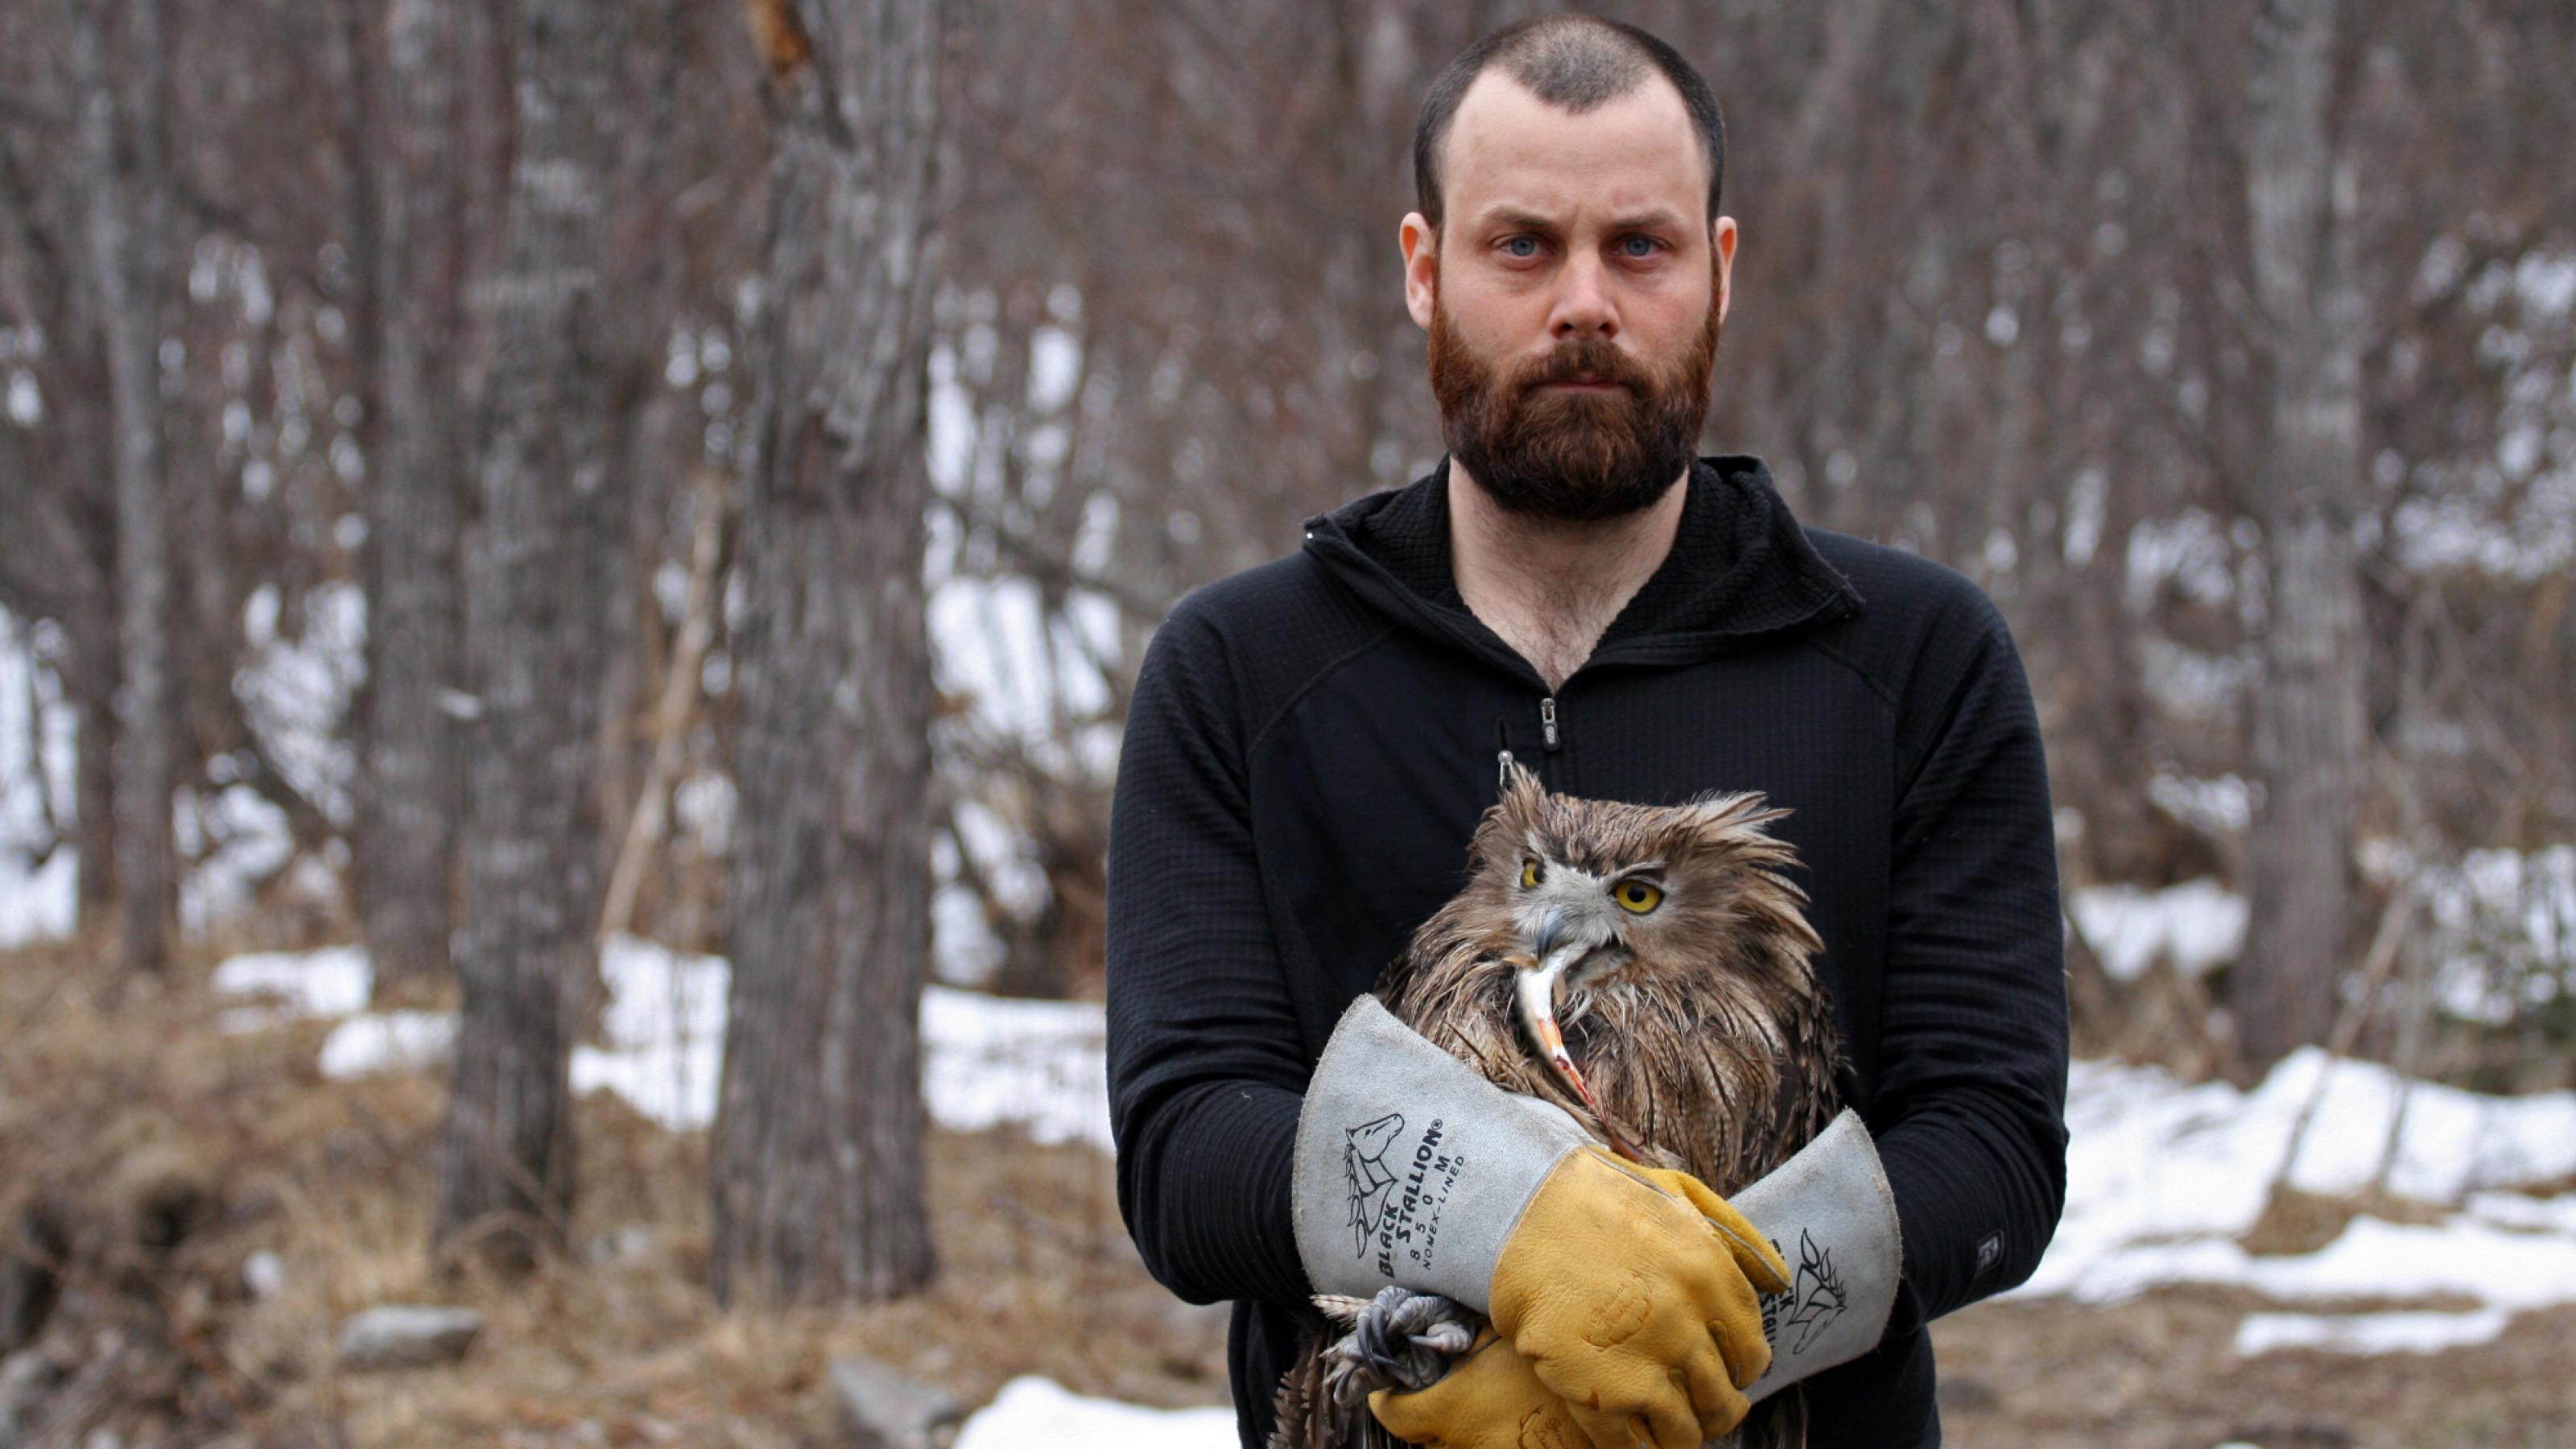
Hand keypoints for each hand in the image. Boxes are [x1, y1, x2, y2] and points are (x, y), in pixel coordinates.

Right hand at [1291, 999, 1786, 1447]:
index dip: (1742, 1366)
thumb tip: (1780, 1284)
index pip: (1752, 1351)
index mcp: (1711, 1277)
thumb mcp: (1677, 1191)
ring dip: (1684, 1433)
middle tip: (1705, 1405)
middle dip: (1718, 1406)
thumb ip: (1736, 1234)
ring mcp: (1642, 1361)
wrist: (1513, 1209)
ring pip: (1686, 1429)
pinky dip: (1637, 1446)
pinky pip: (1632, 1444)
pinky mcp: (1596, 1391)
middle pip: (1723, 1397)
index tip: (1728, 1369)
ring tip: (1672, 1426)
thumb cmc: (1595, 1195)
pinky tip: (1632, 1433)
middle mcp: (1685, 1324)